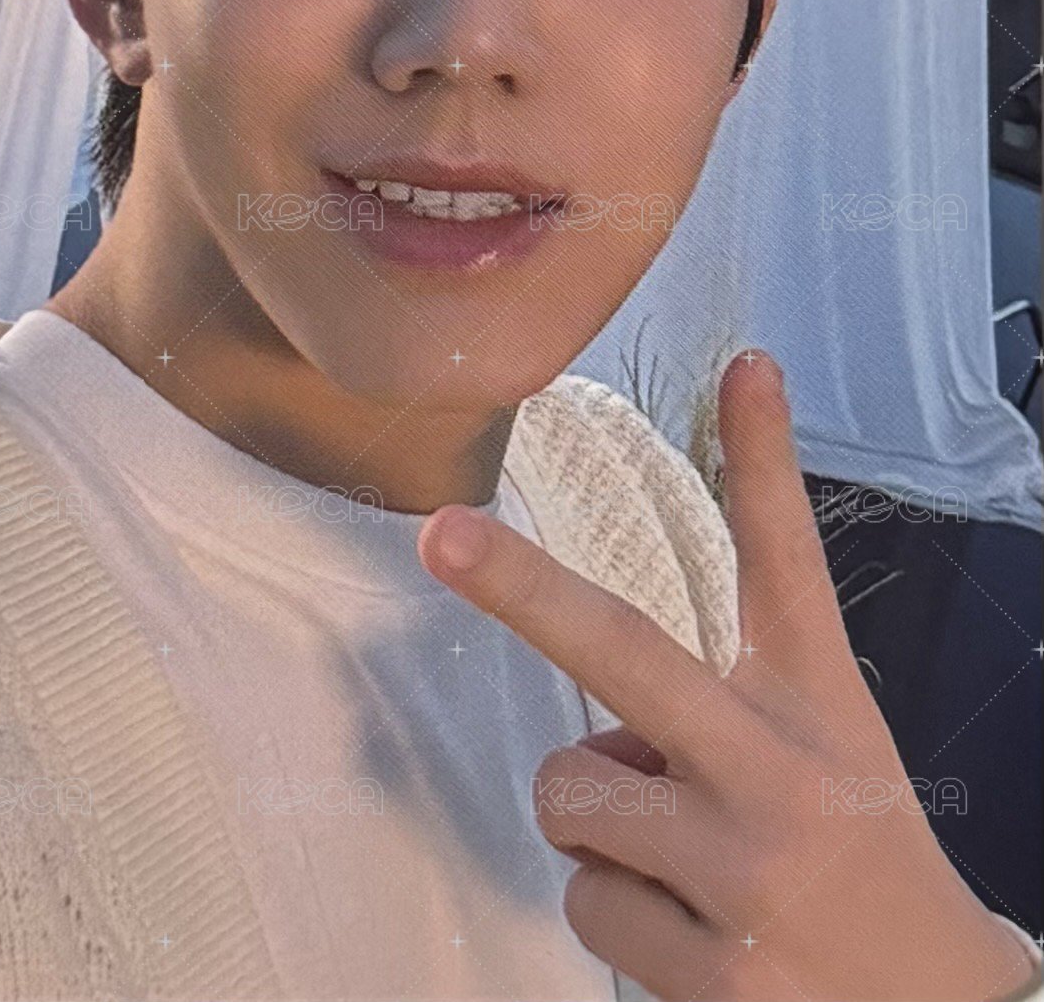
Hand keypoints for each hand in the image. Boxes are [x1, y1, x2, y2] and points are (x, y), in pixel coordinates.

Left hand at [417, 350, 1037, 1001]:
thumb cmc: (862, 864)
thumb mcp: (829, 753)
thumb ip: (724, 710)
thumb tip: (597, 714)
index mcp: (818, 704)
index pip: (790, 562)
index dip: (765, 457)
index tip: (745, 365)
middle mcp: (781, 770)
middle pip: (626, 650)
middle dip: (520, 586)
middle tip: (442, 536)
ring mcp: (747, 872)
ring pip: (571, 797)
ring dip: (601, 828)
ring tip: (688, 863)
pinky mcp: (716, 973)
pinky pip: (588, 906)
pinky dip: (622, 917)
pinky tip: (702, 938)